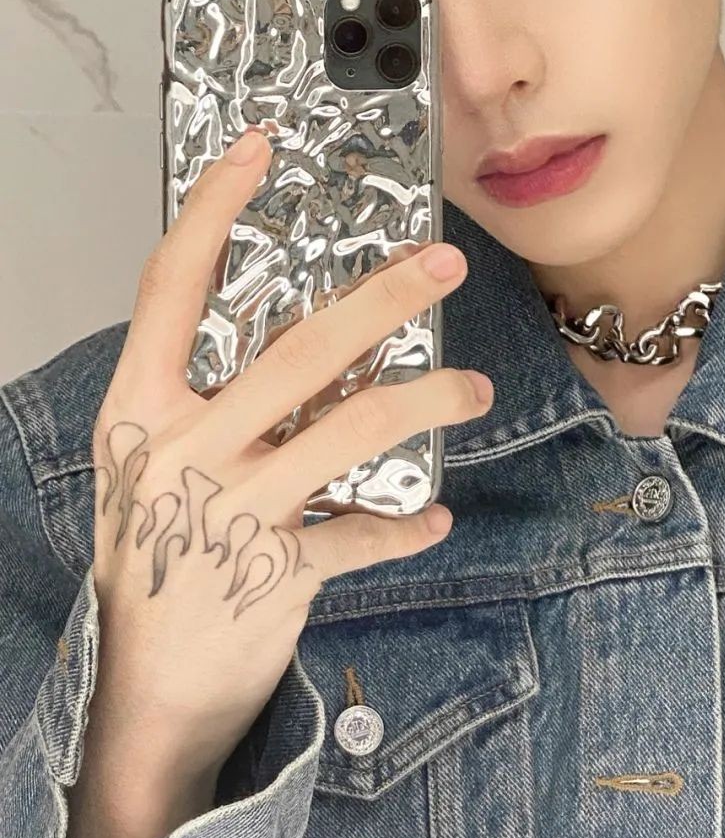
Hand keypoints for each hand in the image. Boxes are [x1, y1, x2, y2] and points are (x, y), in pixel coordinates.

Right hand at [88, 127, 491, 782]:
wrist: (143, 687)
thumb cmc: (154, 550)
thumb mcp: (158, 460)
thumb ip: (217, 396)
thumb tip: (321, 330)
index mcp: (140, 407)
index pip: (170, 287)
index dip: (211, 211)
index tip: (258, 150)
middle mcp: (181, 451)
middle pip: (299, 351)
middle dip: (384, 299)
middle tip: (444, 264)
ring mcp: (229, 513)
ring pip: (352, 430)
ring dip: (428, 402)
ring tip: (471, 390)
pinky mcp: (277, 574)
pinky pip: (364, 534)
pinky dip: (406, 524)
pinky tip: (434, 516)